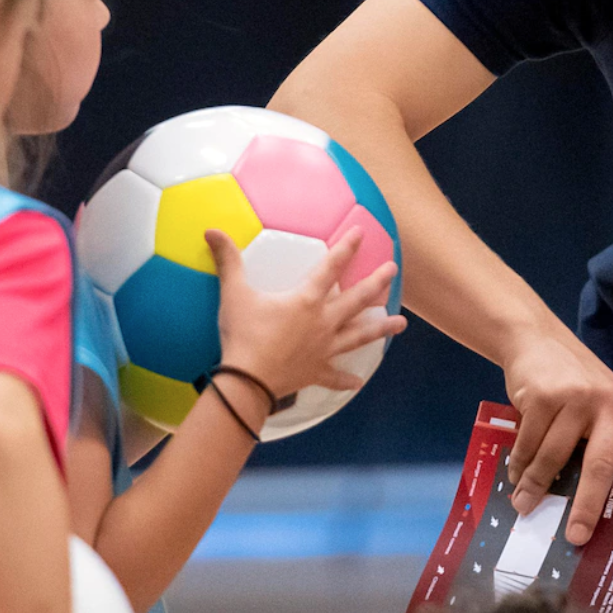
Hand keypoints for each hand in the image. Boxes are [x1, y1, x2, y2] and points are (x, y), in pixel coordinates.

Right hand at [209, 228, 405, 400]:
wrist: (247, 382)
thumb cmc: (244, 335)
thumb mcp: (234, 294)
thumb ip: (228, 261)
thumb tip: (212, 230)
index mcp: (307, 300)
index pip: (331, 267)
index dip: (346, 248)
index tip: (362, 232)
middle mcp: (323, 323)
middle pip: (356, 300)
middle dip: (376, 283)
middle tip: (393, 270)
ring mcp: (323, 350)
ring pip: (359, 337)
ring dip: (380, 329)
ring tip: (401, 324)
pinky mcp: (316, 372)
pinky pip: (335, 376)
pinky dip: (346, 380)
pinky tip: (358, 382)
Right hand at [498, 331, 612, 545]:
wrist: (538, 340)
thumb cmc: (575, 388)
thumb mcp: (603, 410)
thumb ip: (604, 446)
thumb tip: (594, 508)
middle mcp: (612, 404)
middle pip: (601, 466)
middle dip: (587, 506)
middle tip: (576, 537)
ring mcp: (578, 398)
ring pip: (556, 457)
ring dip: (536, 487)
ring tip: (524, 506)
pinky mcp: (545, 395)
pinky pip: (530, 442)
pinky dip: (519, 464)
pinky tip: (515, 475)